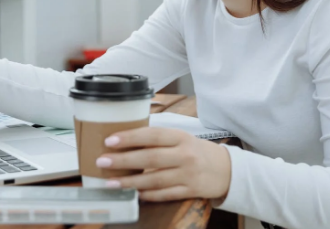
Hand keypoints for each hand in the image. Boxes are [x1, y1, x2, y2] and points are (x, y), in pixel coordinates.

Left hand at [96, 127, 231, 201]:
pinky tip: (133, 194)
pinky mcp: (190, 191)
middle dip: (123, 160)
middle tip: (103, 161)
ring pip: (155, 179)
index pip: (152, 136)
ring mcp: (188, 175)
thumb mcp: (181, 138)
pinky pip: (165, 194)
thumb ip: (158, 140)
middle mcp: (185, 155)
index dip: (130, 138)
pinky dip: (148, 195)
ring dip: (130, 182)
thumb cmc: (197, 151)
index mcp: (180, 137)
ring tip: (110, 182)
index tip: (110, 140)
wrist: (227, 169)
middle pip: (150, 158)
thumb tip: (125, 140)